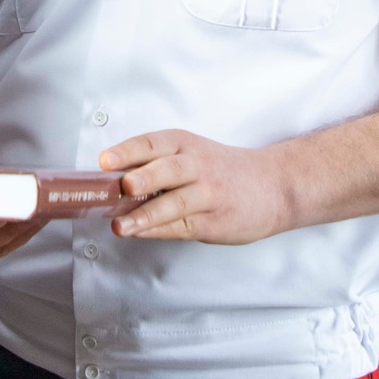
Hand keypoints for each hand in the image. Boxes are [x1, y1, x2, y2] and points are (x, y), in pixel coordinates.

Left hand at [100, 129, 290, 244]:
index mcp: (185, 144)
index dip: (127, 151)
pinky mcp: (214, 222)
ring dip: (145, 215)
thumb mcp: (193, 153)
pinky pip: (182, 227)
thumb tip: (111, 179)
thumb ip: (157, 163)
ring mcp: (208, 195)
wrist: (274, 186)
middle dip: (144, 177)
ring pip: (175, 204)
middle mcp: (197, 166)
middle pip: (168, 170)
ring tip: (120, 226)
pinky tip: (140, 234)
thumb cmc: (223, 169)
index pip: (152, 144)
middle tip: (122, 186)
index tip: (104, 161)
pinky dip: (158, 231)